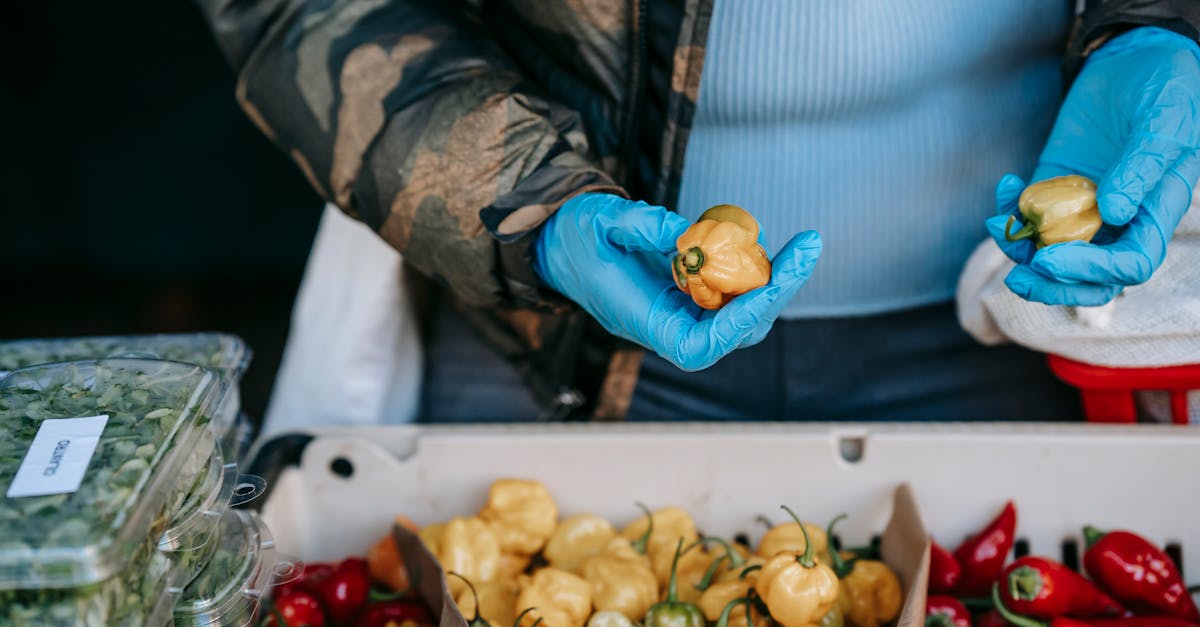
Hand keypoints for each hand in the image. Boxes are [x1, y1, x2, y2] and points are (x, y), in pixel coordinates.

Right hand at [533, 193, 821, 370]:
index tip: (767, 285)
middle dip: (777, 292)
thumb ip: (640, 224)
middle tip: (807, 246)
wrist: (560, 242)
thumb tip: (688, 233)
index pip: (700, 345)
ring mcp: (682, 312)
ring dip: (775, 283)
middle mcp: (668, 325)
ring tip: (798, 246)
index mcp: (642, 320)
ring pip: (743, 315)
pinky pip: (734, 294)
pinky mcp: (691, 295)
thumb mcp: (598, 219)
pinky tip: (765, 243)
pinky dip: (756, 271)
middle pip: (736, 331)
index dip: (737, 322)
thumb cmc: (574, 236)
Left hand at [986, 27, 1199, 305]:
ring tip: (997, 225)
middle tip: (1019, 277)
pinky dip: (1010, 212)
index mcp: (1156, 211)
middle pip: (1091, 278)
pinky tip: (1005, 185)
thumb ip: (1142, 166)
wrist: (1135, 58)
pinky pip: (1029, 216)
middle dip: (1053, 286)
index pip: (1131, 264)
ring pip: (1053, 254)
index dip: (1093, 270)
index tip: (1051, 257)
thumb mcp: (1163, 120)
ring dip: (1020, 252)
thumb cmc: (1165, 86)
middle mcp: (1120, 218)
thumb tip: (1114, 214)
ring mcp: (1083, 206)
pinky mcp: (1054, 188)